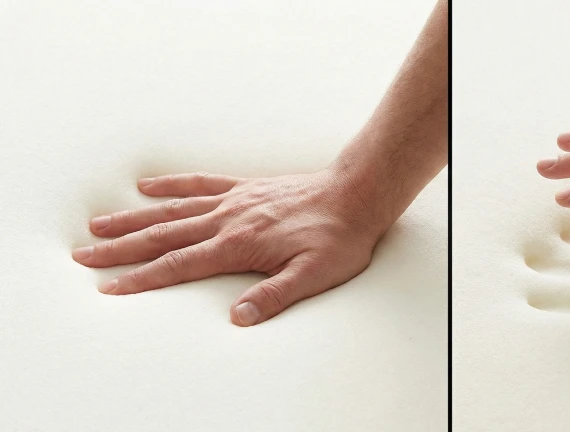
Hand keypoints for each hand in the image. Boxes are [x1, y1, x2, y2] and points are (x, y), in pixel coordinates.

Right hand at [73, 169, 386, 325]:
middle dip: (121, 249)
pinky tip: (147, 185)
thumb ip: (274, 296)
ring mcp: (234, 200)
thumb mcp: (313, 275)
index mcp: (238, 244)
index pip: (179, 265)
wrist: (355, 196)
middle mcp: (228, 219)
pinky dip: (171, 185)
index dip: (142, 279)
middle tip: (83, 256)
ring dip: (134, 218)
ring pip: (173, 210)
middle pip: (164, 235)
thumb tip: (237, 318)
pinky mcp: (244, 188)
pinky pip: (199, 184)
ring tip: (99, 225)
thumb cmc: (338, 238)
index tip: (110, 288)